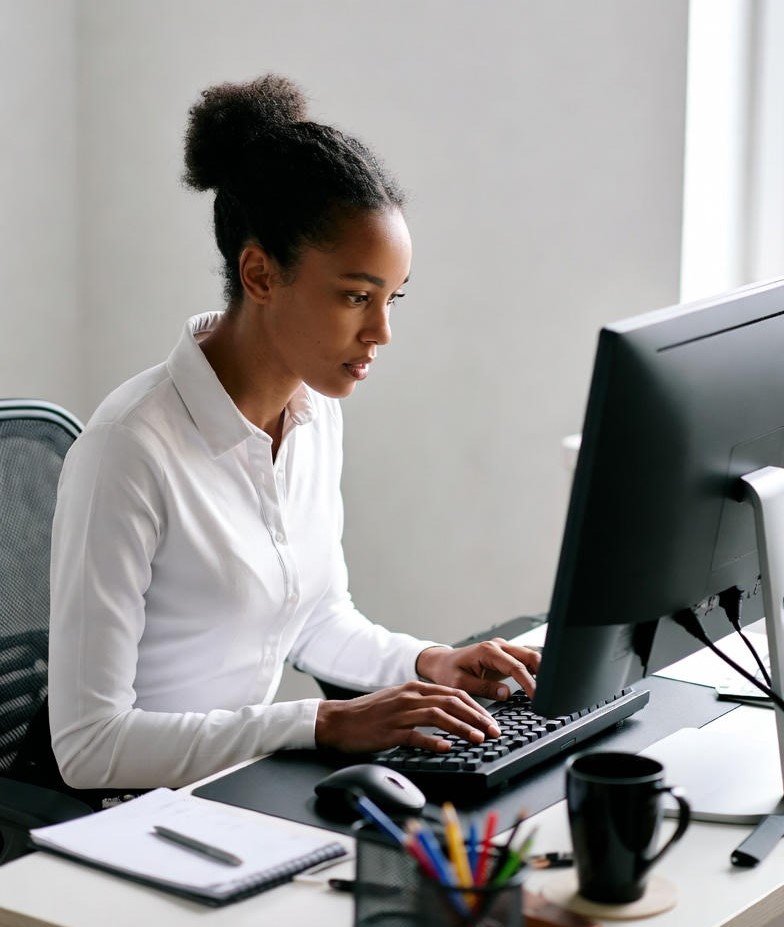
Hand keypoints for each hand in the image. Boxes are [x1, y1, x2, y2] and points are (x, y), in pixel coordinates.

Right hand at [314, 681, 501, 753]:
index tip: (490, 720)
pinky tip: (446, 747)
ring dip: (462, 727)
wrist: (338, 720)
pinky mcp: (389, 731)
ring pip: (438, 716)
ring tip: (478, 738)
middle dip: (477, 716)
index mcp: (414, 688)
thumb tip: (449, 713)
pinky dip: (433, 740)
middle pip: (451, 702)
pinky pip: (415, 735)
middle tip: (493, 731)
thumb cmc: (369, 714)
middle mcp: (409, 697)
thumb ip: (422, 704)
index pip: (453, 693)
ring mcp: (399, 713)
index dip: (475, 706)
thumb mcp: (399, 701)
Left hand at [415, 638, 540, 700]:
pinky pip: (526, 659)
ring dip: (542, 670)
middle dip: (544, 674)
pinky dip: (536, 670)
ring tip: (549, 690)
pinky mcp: (507, 655)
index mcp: (488, 651)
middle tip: (550, 694)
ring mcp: (504, 648)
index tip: (537, 698)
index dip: (530, 683)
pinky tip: (542, 683)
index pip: (516, 666)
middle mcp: (499, 646)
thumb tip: (506, 693)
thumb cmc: (448, 672)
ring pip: (532, 655)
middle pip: (530, 656)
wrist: (442, 662)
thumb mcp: (460, 683)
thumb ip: (484, 688)